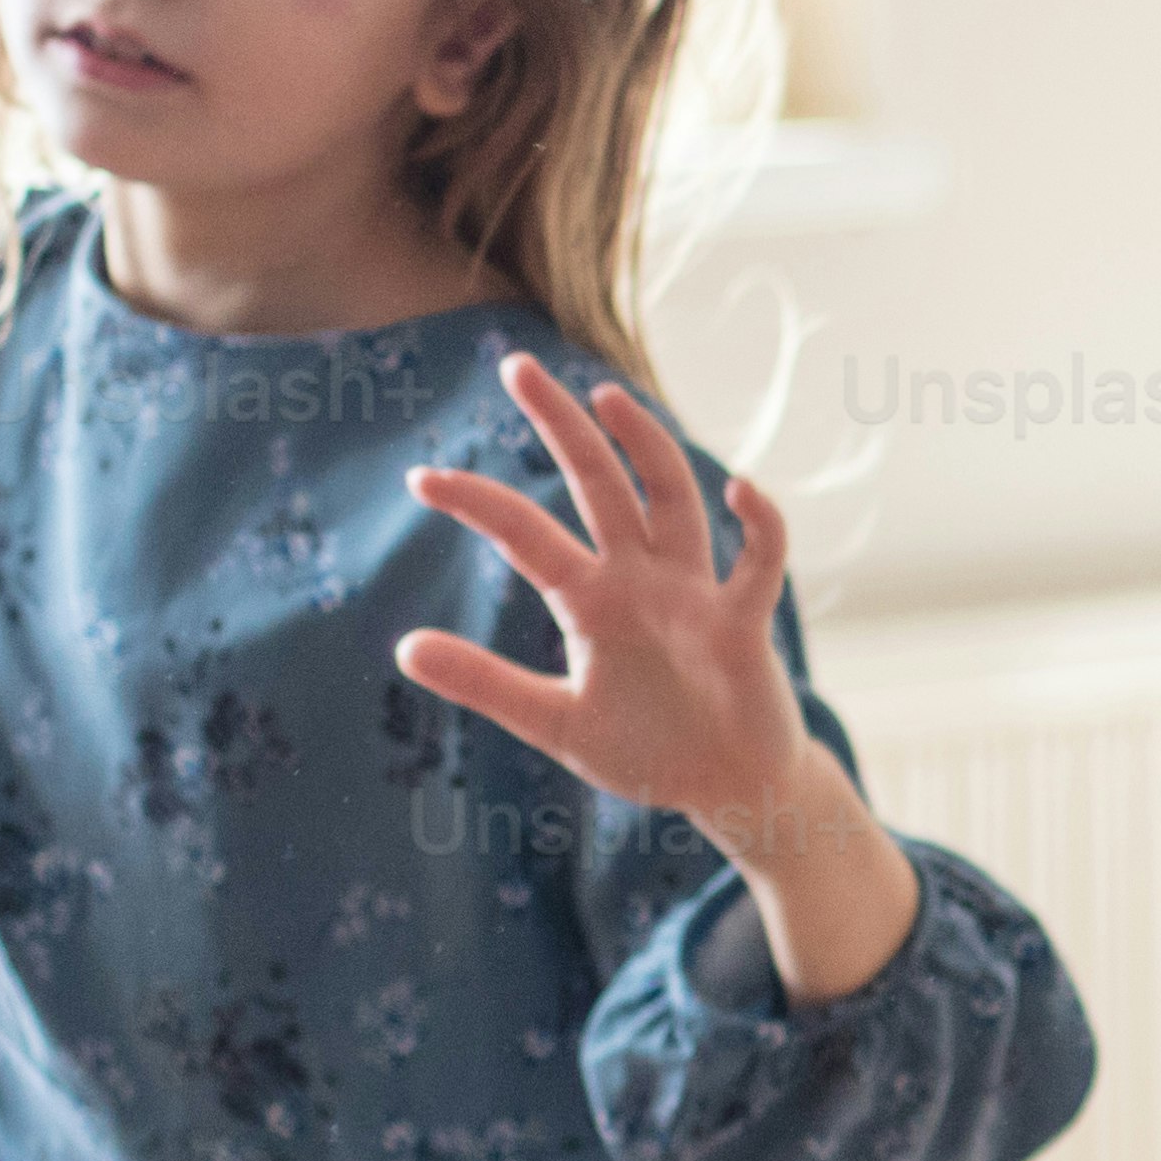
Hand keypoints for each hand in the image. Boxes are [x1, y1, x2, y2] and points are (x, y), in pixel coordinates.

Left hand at [401, 357, 901, 994]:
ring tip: (608, 398)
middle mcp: (641, 581)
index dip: (477, 503)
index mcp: (591, 601)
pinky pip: (757, 564)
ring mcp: (695, 595)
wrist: (733, 791)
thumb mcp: (556, 723)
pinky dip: (758, 526)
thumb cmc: (651, 751)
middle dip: (560, 426)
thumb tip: (402, 649)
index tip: (420, 479)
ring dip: (646, 446)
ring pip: (672, 500)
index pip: (525, 534)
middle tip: (516, 368)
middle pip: (599, 483)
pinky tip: (740, 490)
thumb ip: (486, 685)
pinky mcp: (744, 626)